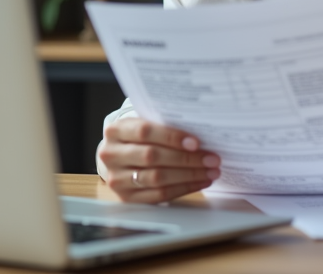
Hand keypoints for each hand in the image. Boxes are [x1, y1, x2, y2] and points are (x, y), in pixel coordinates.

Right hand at [98, 118, 220, 202]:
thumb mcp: (143, 124)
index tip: (196, 142)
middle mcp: (111, 154)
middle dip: (186, 159)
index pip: (144, 132)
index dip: (171, 137)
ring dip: (188, 175)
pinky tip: (199, 182)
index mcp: (115, 130)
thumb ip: (164, 125)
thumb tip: (200, 134)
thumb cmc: (138, 137)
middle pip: (152, 156)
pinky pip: (159, 195)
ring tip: (210, 171)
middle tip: (211, 158)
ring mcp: (117, 179)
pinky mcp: (126, 198)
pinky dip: (183, 188)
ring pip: (157, 178)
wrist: (118, 156)